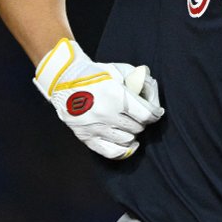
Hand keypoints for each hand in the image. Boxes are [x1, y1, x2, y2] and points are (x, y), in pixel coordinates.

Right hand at [33, 38, 163, 158]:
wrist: (64, 80)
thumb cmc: (96, 74)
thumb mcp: (119, 70)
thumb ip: (139, 80)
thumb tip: (154, 96)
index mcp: (115, 95)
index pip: (145, 114)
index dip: (155, 114)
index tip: (157, 113)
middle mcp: (105, 113)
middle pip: (137, 127)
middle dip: (142, 121)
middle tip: (139, 115)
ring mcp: (95, 127)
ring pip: (126, 139)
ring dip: (132, 133)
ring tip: (130, 125)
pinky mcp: (86, 137)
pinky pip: (111, 152)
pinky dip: (124, 150)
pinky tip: (130, 144)